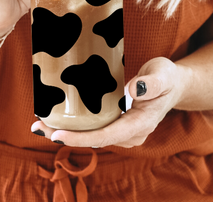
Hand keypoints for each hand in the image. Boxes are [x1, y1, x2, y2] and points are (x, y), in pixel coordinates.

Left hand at [31, 57, 187, 147]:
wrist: (175, 85)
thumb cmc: (168, 78)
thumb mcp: (163, 74)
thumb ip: (151, 83)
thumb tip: (131, 91)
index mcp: (140, 124)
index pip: (106, 136)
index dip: (80, 138)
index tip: (56, 134)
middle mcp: (130, 134)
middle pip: (94, 139)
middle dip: (65, 136)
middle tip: (37, 126)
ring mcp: (124, 131)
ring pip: (92, 135)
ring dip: (67, 131)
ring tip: (40, 122)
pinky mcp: (118, 124)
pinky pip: (95, 128)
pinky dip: (76, 125)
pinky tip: (58, 116)